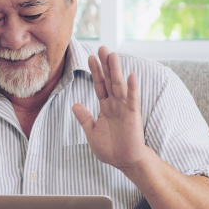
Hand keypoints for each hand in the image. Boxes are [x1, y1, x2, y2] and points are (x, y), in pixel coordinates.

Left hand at [71, 46, 146, 170]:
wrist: (124, 161)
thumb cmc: (110, 148)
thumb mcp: (91, 132)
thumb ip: (84, 117)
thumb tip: (75, 104)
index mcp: (105, 106)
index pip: (100, 85)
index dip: (95, 71)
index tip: (90, 57)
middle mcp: (115, 104)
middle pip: (110, 80)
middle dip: (105, 65)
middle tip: (102, 47)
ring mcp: (124, 108)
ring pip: (119, 85)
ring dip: (116, 70)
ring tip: (113, 55)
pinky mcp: (133, 115)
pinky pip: (132, 99)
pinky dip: (132, 88)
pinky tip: (131, 75)